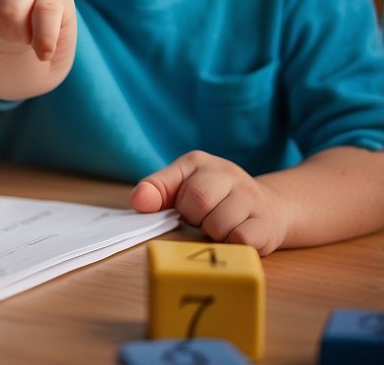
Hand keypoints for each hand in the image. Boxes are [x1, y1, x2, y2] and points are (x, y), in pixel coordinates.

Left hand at [131, 150, 288, 254]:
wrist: (269, 207)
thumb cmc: (214, 198)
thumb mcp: (180, 186)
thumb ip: (156, 189)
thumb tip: (138, 202)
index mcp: (200, 162)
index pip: (173, 185)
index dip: (177, 204)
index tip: (182, 208)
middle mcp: (229, 173)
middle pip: (199, 203)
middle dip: (195, 219)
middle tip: (204, 218)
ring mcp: (251, 197)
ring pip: (219, 226)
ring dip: (214, 234)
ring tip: (221, 226)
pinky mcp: (267, 224)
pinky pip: (241, 240)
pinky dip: (233, 245)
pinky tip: (236, 235)